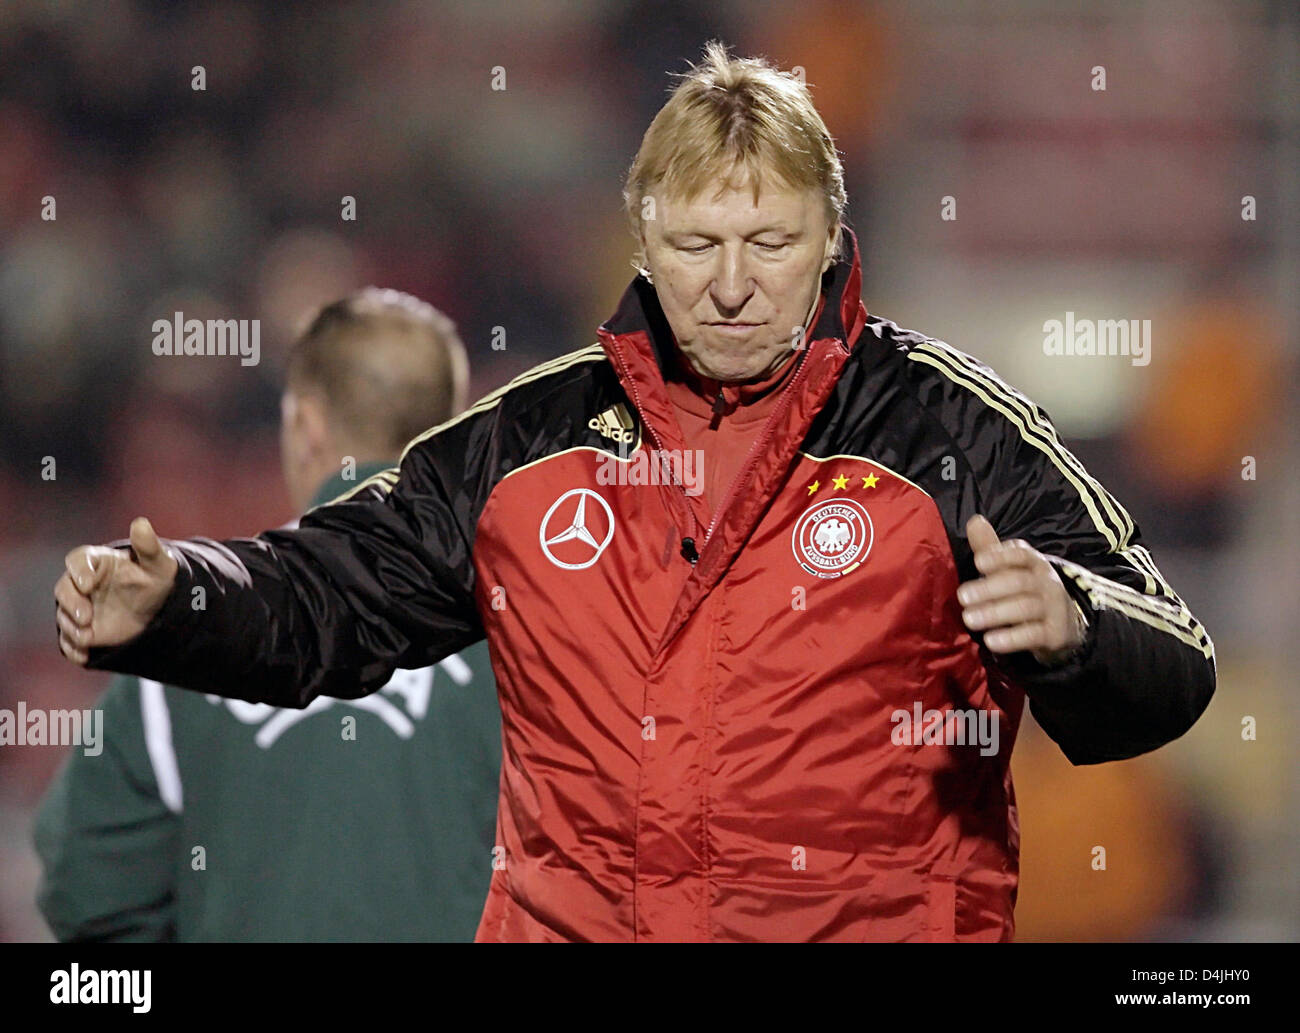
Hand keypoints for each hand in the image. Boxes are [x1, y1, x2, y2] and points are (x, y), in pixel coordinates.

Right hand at [54, 517, 178, 664]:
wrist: (158, 606)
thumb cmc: (156, 578)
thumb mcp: (158, 564)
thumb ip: (148, 546)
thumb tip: (141, 523)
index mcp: (97, 561)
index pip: (78, 560)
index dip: (79, 571)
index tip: (89, 583)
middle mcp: (82, 583)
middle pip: (63, 590)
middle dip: (70, 603)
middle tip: (86, 616)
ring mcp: (80, 607)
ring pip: (64, 616)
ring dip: (71, 628)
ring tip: (87, 636)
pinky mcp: (83, 630)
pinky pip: (70, 640)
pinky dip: (73, 649)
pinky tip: (83, 657)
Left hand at [957, 515, 1086, 665]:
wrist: (1065, 625)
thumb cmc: (1027, 592)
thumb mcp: (1010, 570)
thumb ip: (990, 549)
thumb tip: (974, 520)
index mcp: (1035, 564)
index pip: (1022, 555)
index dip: (1001, 557)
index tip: (978, 562)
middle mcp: (1047, 583)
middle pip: (1020, 582)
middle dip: (990, 588)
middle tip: (962, 597)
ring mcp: (1054, 609)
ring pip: (1025, 608)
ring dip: (995, 613)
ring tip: (969, 619)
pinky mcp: (1055, 635)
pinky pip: (1034, 635)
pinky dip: (1012, 638)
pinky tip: (991, 641)